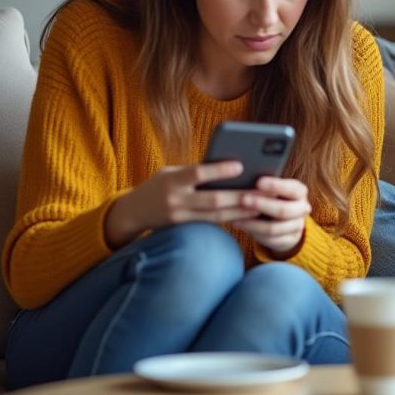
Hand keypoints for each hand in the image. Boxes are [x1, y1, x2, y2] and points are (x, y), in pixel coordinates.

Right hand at [105, 161, 258, 247]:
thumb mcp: (170, 173)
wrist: (132, 212)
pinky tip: (247, 215)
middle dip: (239, 197)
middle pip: (212, 200)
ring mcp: (179, 217)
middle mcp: (175, 200)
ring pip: (216, 216)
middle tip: (262, 192)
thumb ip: (193, 172)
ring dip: (241, 211)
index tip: (241, 166)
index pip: (197, 173)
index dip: (219, 171)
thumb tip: (228, 166)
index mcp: (172, 180)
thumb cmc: (158, 185)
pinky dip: (230, 218)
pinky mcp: (184, 228)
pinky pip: (211, 223)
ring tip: (261, 205)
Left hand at [230, 176, 311, 255]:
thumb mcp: (272, 188)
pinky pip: (269, 240)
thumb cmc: (272, 197)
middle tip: (243, 199)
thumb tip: (244, 179)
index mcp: (300, 192)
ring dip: (253, 223)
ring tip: (235, 216)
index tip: (258, 182)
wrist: (283, 219)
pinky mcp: (289, 241)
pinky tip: (240, 225)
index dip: (275, 186)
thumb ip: (264, 185)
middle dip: (262, 205)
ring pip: (274, 228)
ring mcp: (297, 226)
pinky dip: (253, 232)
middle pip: (283, 210)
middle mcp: (302, 209)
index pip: (292, 189)